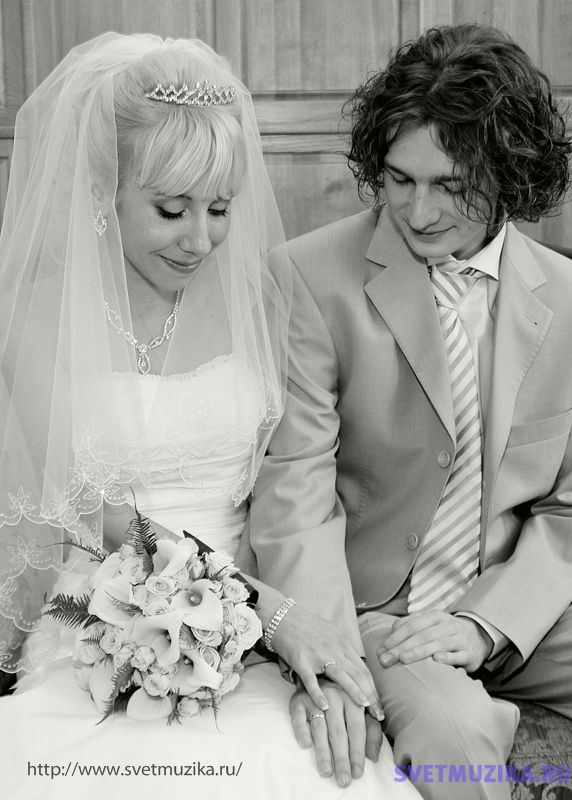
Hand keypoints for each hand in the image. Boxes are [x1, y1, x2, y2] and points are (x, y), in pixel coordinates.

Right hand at [270, 604, 382, 718]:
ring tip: (364, 709)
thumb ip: (343, 649)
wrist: (283, 617)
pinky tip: (325, 707)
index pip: (363, 670)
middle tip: (379, 715)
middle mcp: (334, 649)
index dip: (374, 689)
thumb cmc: (307, 626)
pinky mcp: (301, 661)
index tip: (379, 705)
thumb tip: (355, 666)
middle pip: (357, 675)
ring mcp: (318, 655)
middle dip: (370, 696)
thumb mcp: (332, 632)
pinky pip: (311, 680)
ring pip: (341, 676)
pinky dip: (319, 694)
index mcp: (342, 643)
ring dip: (354, 693)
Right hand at [289, 681, 382, 787]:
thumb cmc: (343, 701)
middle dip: (342, 759)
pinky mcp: (298, 701)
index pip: (357, 729)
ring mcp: (315, 698)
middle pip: (339, 732)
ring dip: (323, 751)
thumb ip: (371, 732)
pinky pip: (298, 717)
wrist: (318, 676)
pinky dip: (302, 730)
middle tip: (343, 780)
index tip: (358, 773)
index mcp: (352, 698)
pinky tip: (306, 745)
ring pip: (320, 727)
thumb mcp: (360, 712)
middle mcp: (334, 696)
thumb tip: (373, 756)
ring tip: (326, 771)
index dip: (358, 752)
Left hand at [378, 611, 492, 673]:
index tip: (380, 650)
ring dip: (418, 651)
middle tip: (385, 660)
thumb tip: (391, 631)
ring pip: (436, 644)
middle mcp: (446, 625)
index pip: (410, 625)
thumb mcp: (431, 623)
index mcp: (434, 616)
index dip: (394, 637)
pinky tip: (436, 660)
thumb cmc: (446, 632)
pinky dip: (447, 657)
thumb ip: (412, 625)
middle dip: (400, 647)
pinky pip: (458, 655)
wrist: (479, 636)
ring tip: (403, 659)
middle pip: (420, 635)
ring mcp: (458, 639)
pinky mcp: (469, 654)